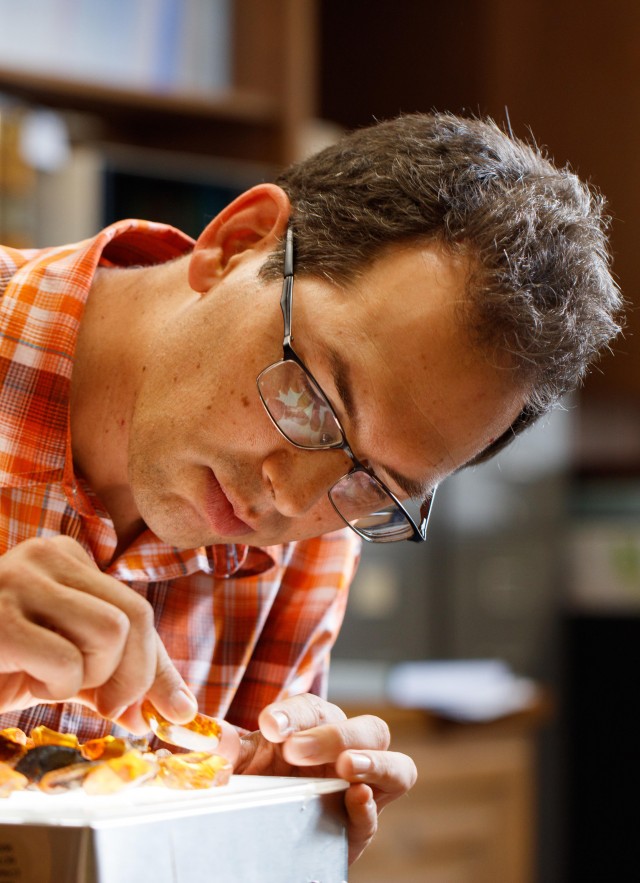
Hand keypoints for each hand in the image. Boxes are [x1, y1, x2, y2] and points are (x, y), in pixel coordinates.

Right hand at [0, 535, 196, 731]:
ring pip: (109, 630)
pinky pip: (66, 658)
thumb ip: (124, 677)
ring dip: (88, 679)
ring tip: (47, 682)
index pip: (137, 610)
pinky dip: (54, 686)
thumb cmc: (1, 666)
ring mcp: (17, 578)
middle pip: (133, 616)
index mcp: (65, 558)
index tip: (158, 710)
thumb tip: (182, 711)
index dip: (151, 666)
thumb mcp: (72, 666)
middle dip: (130, 676)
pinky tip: (19, 681)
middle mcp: (44, 555)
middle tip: (104, 707)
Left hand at [235, 693, 416, 864]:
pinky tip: (355, 797)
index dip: (295, 713)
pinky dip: (370, 807)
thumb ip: (227, 750)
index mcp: (316, 729)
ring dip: (374, 761)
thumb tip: (211, 737)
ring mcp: (361, 789)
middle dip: (334, 735)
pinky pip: (380, 814)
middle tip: (296, 749)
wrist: (254, 837)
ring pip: (398, 766)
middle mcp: (347, 753)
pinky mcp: (360, 827)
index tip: (268, 725)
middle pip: (368, 729)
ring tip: (347, 765)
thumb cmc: (254, 786)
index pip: (317, 710)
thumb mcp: (238, 766)